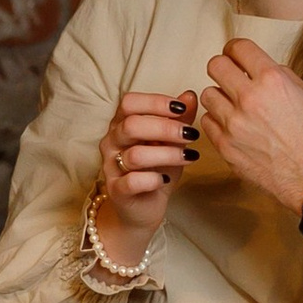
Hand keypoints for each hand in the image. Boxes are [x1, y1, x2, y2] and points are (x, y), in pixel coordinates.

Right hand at [92, 89, 199, 263]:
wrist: (144, 207)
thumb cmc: (156, 168)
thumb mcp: (171, 141)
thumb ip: (179, 118)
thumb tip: (190, 95)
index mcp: (121, 124)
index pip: (129, 102)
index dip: (156, 102)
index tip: (181, 109)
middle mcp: (112, 142)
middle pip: (131, 125)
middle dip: (165, 128)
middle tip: (191, 135)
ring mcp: (111, 167)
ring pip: (135, 155)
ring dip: (167, 154)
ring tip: (189, 157)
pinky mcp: (117, 191)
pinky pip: (131, 182)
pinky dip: (152, 179)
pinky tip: (166, 179)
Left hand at [200, 38, 302, 211]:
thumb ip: (282, 76)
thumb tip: (263, 68)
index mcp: (272, 80)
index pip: (239, 48)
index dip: (235, 48)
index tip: (235, 54)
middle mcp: (249, 98)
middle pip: (215, 65)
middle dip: (223, 67)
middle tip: (230, 75)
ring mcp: (234, 124)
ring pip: (207, 94)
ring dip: (220, 96)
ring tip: (233, 105)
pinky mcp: (225, 146)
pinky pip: (207, 122)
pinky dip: (217, 121)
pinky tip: (231, 125)